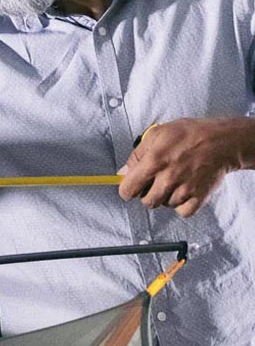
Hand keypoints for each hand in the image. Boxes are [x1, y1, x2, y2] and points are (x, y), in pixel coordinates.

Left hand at [118, 117, 251, 217]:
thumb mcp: (156, 134)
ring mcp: (184, 190)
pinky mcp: (199, 198)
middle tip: (156, 182)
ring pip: (165, 205)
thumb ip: (136, 155)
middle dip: (147, 194)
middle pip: (146, 202)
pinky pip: (182, 211)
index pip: (128, 190)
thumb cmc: (188, 134)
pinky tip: (184, 191)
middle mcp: (168, 179)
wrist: (221, 141)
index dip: (127, 189)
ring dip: (166, 197)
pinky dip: (182, 205)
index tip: (132, 186)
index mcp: (154, 162)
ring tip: (175, 181)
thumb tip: (122, 172)